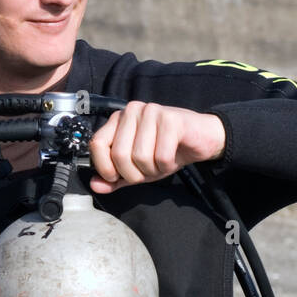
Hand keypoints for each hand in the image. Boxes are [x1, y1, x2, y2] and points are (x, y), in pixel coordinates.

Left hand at [88, 101, 225, 192]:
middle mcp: (131, 111)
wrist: (201, 139)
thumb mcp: (137, 169)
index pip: (97, 144)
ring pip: (140, 157)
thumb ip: (115, 178)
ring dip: (153, 170)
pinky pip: (161, 156)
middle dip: (134, 174)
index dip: (105, 168)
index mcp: (118, 119)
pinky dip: (167, 165)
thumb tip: (95, 185)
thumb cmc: (167, 150)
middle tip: (147, 171)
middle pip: (120, 155)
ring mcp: (151, 112)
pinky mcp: (171, 119)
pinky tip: (172, 158)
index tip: (116, 177)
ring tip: (161, 162)